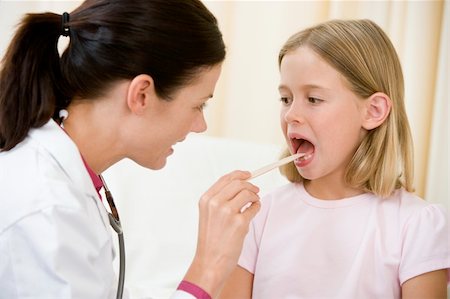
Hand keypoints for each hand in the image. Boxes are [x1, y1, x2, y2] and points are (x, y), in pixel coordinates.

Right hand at [183, 170, 259, 297]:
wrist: (210, 262)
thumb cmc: (211, 240)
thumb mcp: (208, 215)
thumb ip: (219, 199)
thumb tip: (240, 184)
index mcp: (206, 200)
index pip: (225, 179)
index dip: (239, 174)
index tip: (249, 174)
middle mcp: (215, 203)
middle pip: (238, 183)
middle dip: (250, 185)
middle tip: (256, 190)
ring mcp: (227, 212)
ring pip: (248, 193)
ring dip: (254, 196)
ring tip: (254, 203)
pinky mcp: (239, 223)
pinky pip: (254, 208)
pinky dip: (257, 207)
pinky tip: (253, 211)